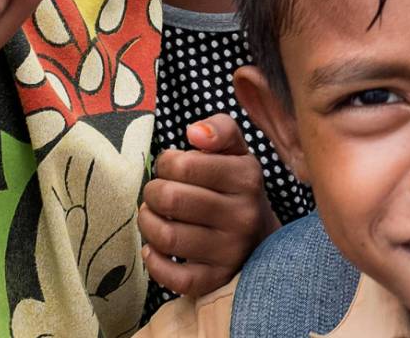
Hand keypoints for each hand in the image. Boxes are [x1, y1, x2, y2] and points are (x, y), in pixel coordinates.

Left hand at [139, 114, 280, 297]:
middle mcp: (243, 216)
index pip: (183, 164)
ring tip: (153, 216)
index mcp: (246, 177)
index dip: (165, 163)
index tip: (170, 168)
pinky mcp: (217, 279)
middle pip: (170, 199)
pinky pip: (174, 277)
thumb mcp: (236, 151)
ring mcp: (231, 251)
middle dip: (152, 192)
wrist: (262, 236)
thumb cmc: (237, 188)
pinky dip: (154, 262)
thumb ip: (219, 129)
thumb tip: (194, 133)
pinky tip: (155, 249)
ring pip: (167, 237)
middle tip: (157, 193)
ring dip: (148, 223)